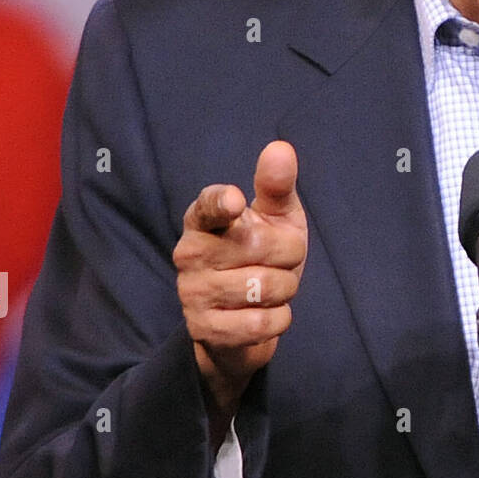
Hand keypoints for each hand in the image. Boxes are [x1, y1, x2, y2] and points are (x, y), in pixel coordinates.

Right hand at [174, 141, 307, 427]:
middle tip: (279, 261)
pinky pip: (262, 323)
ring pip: (265, 287)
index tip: (236, 202)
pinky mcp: (203, 329)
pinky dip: (278, 319)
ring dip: (285, 290)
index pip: (208, 205)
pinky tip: (265, 313)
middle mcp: (190, 252)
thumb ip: (276, 185)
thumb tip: (280, 148)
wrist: (246, 317)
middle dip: (289, 255)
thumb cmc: (263, 254)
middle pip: (261, 246)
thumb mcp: (275, 218)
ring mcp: (192, 292)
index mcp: (204, 218)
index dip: (222, 203)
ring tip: (271, 287)